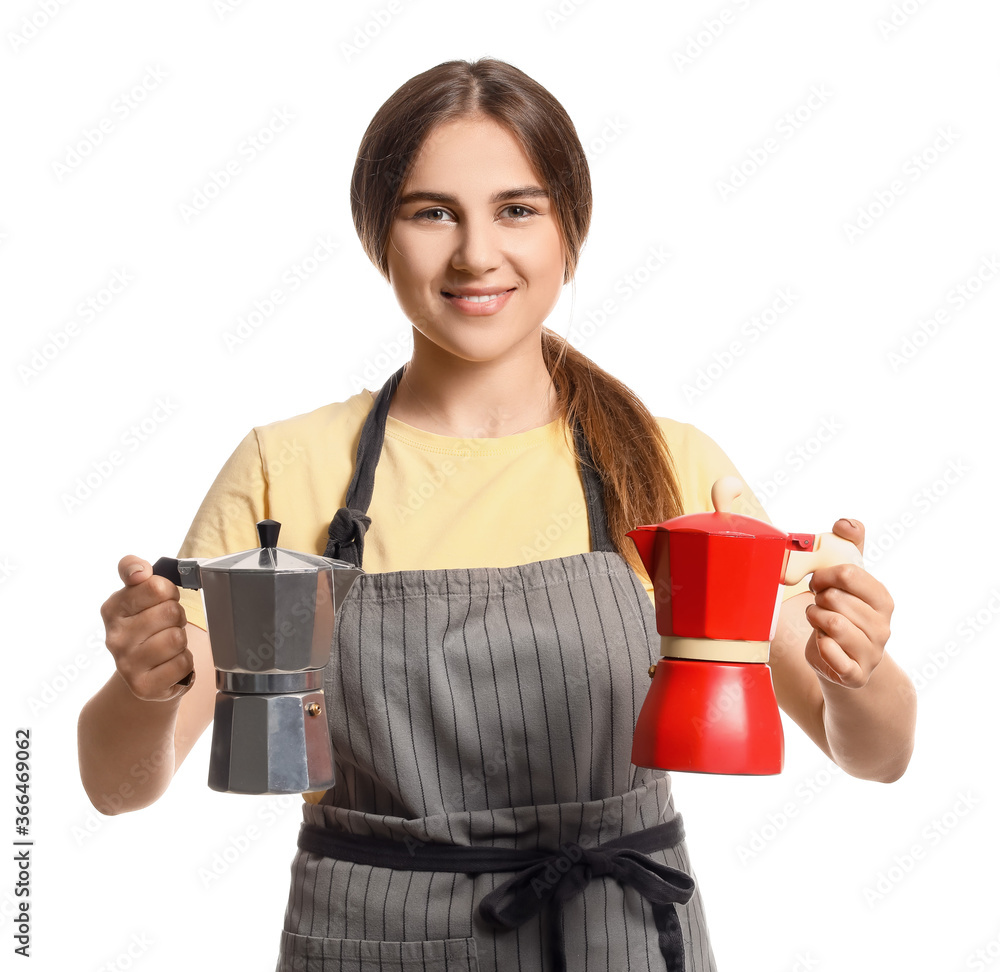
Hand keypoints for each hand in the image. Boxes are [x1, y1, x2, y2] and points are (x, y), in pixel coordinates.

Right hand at [100, 557, 193, 701]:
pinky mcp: (143, 686)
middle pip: (171, 612)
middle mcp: (115, 638)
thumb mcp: (137, 593)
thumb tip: (138, 570)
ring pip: (177, 638)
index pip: (155, 586)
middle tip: (167, 626)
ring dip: (181, 641)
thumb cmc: (145, 627)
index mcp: (112, 609)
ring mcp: (127, 664)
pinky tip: (169, 663)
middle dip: (177, 617)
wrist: (143, 672)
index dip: (168, 592)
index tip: (162, 599)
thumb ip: (134, 569)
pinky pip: (182, 664)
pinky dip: (184, 662)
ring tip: (168, 645)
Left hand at [803, 519, 893, 688]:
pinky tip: (822, 643)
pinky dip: (821, 646)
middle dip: (818, 599)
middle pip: (836, 598)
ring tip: (818, 620)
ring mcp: (871, 652)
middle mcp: (883, 626)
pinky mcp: (854, 674)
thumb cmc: (845, 615)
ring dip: (816, 619)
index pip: (849, 574)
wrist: (846, 663)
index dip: (824, 574)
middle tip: (818, 604)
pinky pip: (833, 655)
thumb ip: (851, 546)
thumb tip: (846, 522)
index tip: (817, 581)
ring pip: (833, 624)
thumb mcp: (851, 582)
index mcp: (883, 599)